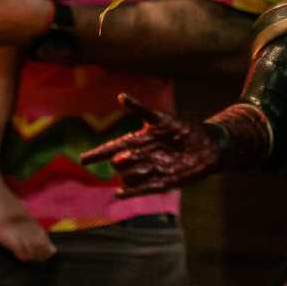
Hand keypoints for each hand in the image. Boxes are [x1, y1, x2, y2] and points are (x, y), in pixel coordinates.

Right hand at [79, 94, 222, 197]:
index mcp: (138, 140)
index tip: (83, 160)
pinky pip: (144, 189)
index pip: (112, 147)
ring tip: (145, 168)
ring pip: (130, 177)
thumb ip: (141, 109)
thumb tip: (120, 96)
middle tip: (128, 157)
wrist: (209, 146)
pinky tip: (120, 195)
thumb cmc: (185, 129)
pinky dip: (132, 192)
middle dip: (121, 162)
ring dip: (131, 175)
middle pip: (120, 163)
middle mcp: (142, 156)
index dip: (98, 154)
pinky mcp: (165, 182)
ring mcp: (152, 170)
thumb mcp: (162, 118)